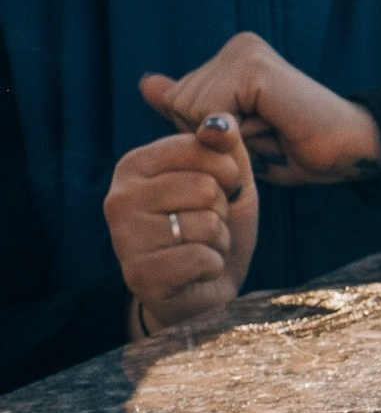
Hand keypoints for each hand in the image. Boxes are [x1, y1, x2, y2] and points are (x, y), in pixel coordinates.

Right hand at [104, 114, 257, 334]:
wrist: (204, 289)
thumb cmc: (215, 226)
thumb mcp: (229, 180)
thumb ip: (226, 146)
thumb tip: (220, 122)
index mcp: (135, 164)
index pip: (198, 146)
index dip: (227, 172)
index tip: (219, 189)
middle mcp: (119, 196)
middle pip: (205, 188)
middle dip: (222, 211)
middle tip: (207, 225)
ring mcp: (123, 237)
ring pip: (205, 223)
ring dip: (218, 240)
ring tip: (200, 247)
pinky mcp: (138, 274)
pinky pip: (201, 258)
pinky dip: (213, 265)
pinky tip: (196, 270)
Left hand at [141, 33, 380, 186]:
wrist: (350, 151)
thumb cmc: (299, 147)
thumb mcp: (234, 133)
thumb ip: (188, 107)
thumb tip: (145, 83)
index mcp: (231, 57)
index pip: (177, 102)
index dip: (211, 135)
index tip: (257, 130)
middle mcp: (236, 47)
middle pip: (179, 106)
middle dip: (218, 136)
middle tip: (269, 132)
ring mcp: (245, 53)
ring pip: (192, 112)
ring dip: (233, 138)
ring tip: (274, 129)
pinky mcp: (254, 68)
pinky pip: (211, 115)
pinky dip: (241, 134)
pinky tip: (274, 125)